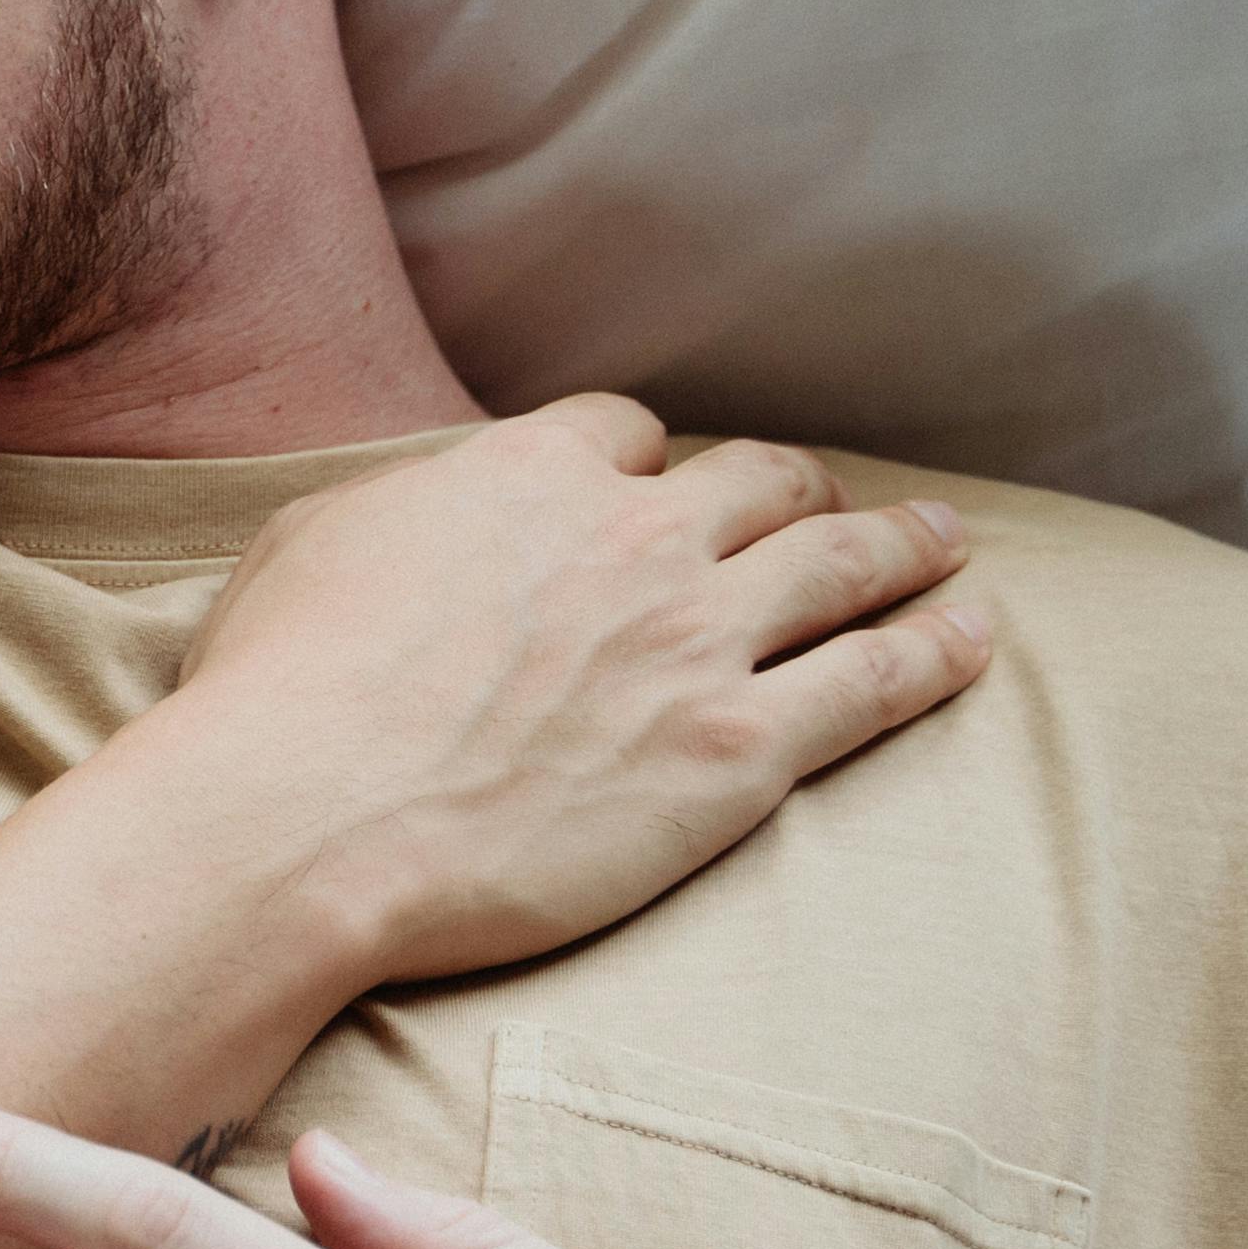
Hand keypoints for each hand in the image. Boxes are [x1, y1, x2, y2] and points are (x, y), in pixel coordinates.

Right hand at [167, 396, 986, 985]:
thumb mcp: (306, 546)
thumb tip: (412, 522)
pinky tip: (971, 631)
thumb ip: (393, 515)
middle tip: (828, 499)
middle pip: (756, 481)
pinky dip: (935, 647)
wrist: (311, 813)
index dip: (647, 460)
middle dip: (799, 484)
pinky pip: (874, 679)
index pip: (625, 435)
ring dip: (901, 544)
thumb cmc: (276, 691)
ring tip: (945, 544)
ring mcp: (701, 638)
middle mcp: (635, 535)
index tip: (656, 484)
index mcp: (527, 474)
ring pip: (838, 560)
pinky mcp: (741, 747)